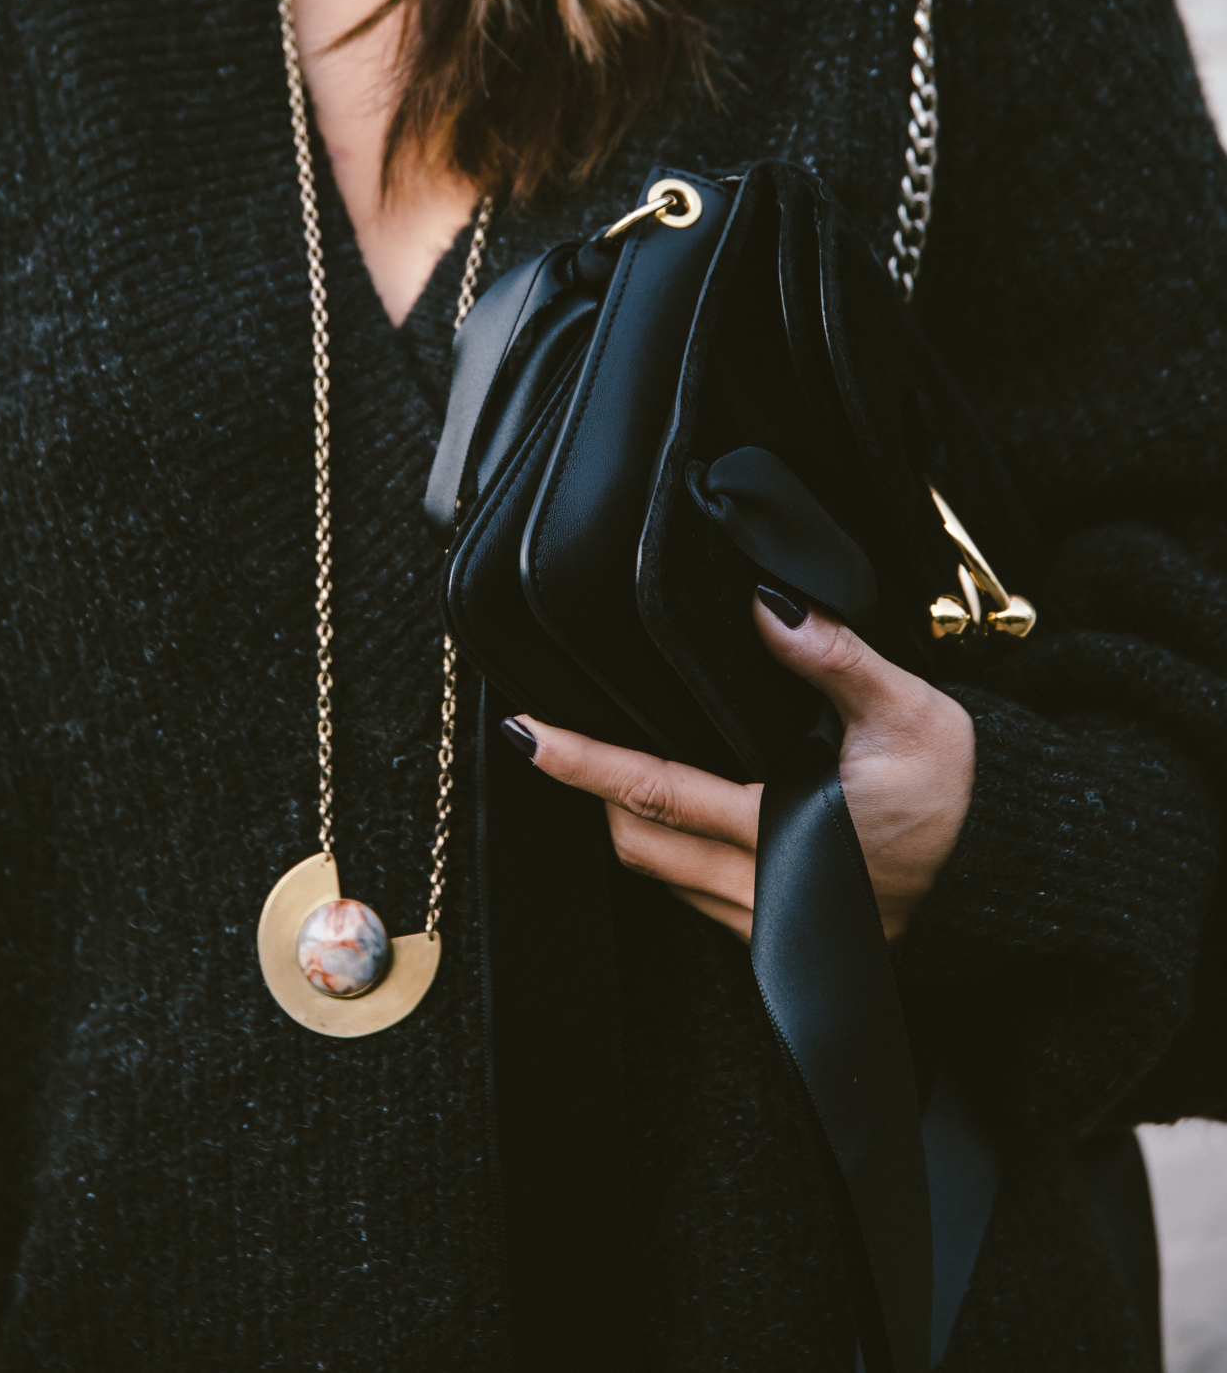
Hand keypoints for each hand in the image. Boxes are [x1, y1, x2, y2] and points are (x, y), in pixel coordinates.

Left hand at [511, 593, 975, 942]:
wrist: (1015, 871)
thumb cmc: (967, 792)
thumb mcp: (907, 710)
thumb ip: (830, 656)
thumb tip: (765, 606)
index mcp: (791, 836)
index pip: (659, 794)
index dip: (586, 763)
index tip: (532, 734)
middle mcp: (772, 897)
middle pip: (640, 846)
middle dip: (590, 794)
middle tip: (552, 740)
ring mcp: (775, 930)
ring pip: (664, 881)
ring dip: (630, 826)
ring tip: (601, 770)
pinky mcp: (786, 942)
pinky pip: (699, 902)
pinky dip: (669, 858)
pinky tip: (667, 817)